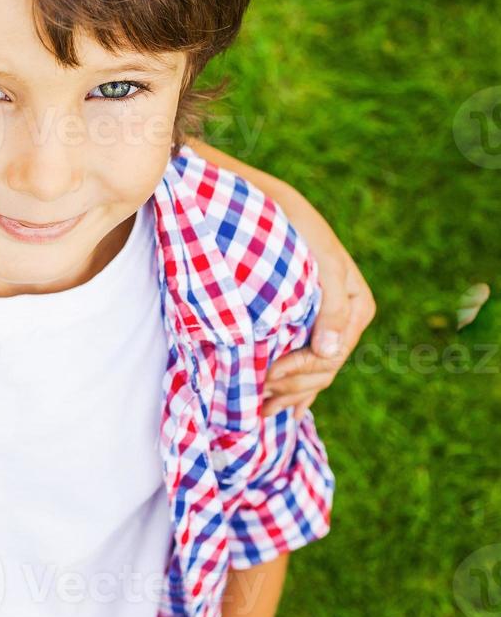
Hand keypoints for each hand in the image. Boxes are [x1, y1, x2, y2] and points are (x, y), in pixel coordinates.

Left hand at [262, 191, 376, 418]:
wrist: (271, 207)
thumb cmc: (295, 231)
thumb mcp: (320, 263)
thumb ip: (330, 307)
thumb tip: (329, 352)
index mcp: (357, 306)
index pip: (332, 353)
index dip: (301, 370)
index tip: (267, 375)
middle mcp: (346, 320)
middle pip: (324, 368)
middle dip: (294, 387)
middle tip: (260, 400)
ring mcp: (328, 325)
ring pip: (316, 373)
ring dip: (292, 393)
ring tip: (264, 409)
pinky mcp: (308, 326)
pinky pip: (308, 367)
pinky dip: (296, 389)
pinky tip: (283, 409)